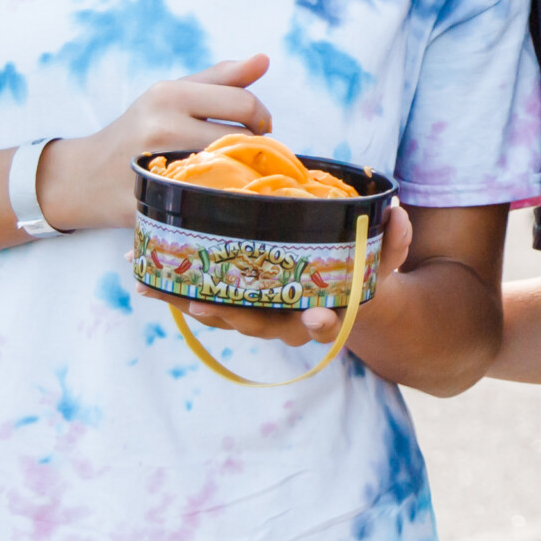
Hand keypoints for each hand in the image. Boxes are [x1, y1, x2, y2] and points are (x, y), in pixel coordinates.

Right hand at [34, 55, 272, 232]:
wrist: (84, 177)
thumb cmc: (140, 129)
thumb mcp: (173, 94)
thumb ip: (221, 77)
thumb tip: (264, 58)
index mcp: (168, 94)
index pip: (242, 102)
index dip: (261, 117)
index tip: (258, 127)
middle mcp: (161, 126)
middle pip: (241, 137)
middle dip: (255, 145)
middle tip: (247, 152)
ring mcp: (156, 166)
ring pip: (231, 167)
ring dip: (242, 170)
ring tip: (231, 169)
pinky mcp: (155, 201)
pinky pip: (211, 198)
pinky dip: (221, 194)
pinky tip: (213, 191)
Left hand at [159, 203, 413, 346]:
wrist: (338, 300)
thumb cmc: (356, 277)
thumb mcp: (381, 262)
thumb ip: (393, 242)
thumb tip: (398, 214)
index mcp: (324, 314)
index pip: (324, 324)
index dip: (321, 323)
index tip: (319, 318)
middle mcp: (287, 322)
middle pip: (258, 326)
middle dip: (230, 316)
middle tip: (204, 306)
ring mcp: (259, 316)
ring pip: (223, 316)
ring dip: (190, 304)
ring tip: (160, 292)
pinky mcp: (235, 305)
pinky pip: (204, 301)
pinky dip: (174, 292)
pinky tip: (142, 278)